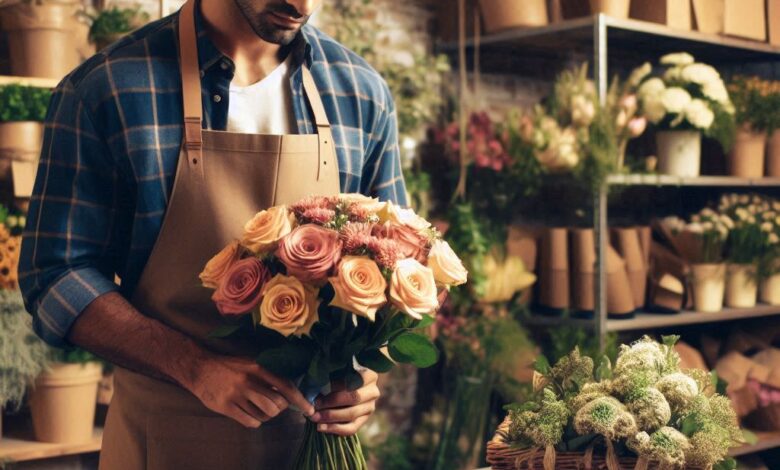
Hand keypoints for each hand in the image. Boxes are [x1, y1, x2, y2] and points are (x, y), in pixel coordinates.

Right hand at [188, 354, 314, 428]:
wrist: (200, 368)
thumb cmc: (230, 366)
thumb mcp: (251, 363)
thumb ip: (269, 374)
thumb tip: (290, 390)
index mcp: (258, 368)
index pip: (286, 386)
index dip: (300, 400)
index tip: (310, 409)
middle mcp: (248, 381)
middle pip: (277, 405)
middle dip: (280, 409)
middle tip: (275, 406)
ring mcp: (236, 394)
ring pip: (265, 415)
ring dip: (267, 416)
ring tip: (261, 409)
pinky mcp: (226, 407)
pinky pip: (250, 422)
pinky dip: (255, 422)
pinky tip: (250, 414)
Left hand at [312, 368, 379, 435]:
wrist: (345, 389)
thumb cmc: (338, 377)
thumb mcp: (336, 372)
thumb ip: (329, 379)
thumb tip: (316, 390)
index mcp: (369, 375)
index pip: (353, 380)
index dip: (334, 386)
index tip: (318, 391)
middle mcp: (373, 391)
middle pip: (353, 398)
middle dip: (331, 402)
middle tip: (315, 405)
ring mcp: (370, 407)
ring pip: (351, 414)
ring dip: (331, 417)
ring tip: (315, 417)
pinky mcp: (364, 420)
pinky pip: (351, 429)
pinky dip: (335, 429)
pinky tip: (321, 428)